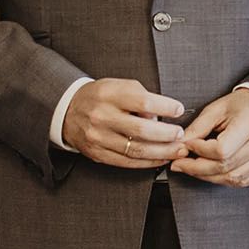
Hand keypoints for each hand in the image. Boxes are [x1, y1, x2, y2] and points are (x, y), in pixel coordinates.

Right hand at [63, 78, 185, 168]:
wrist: (68, 110)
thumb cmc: (100, 97)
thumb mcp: (118, 86)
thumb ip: (141, 97)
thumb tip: (161, 116)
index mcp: (109, 95)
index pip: (142, 102)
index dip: (165, 107)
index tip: (178, 110)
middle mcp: (102, 116)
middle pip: (141, 130)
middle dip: (167, 135)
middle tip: (181, 135)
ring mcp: (98, 137)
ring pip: (136, 150)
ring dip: (162, 152)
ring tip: (177, 150)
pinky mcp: (97, 153)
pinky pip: (127, 162)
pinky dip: (147, 162)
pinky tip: (160, 159)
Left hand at [173, 88, 248, 186]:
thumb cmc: (243, 106)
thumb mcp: (216, 109)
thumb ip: (197, 128)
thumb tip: (180, 145)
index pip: (221, 150)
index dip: (200, 151)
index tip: (187, 146)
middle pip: (224, 167)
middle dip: (197, 168)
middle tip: (181, 164)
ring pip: (232, 178)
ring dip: (208, 176)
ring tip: (194, 168)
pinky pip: (242, 181)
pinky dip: (224, 179)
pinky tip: (212, 172)